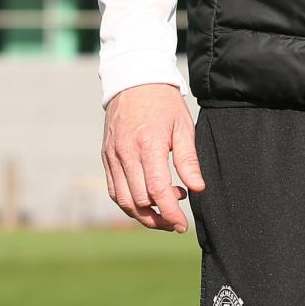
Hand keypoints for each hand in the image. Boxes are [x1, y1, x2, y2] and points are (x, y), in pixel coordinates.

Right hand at [101, 84, 205, 233]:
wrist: (134, 80)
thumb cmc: (164, 103)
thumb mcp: (183, 126)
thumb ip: (189, 159)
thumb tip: (198, 188)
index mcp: (148, 144)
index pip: (158, 190)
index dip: (170, 213)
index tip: (182, 225)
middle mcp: (126, 152)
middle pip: (139, 201)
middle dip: (159, 217)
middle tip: (177, 216)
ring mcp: (113, 155)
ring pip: (123, 200)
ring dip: (143, 214)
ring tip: (163, 210)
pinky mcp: (106, 156)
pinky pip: (114, 190)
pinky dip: (128, 202)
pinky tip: (146, 199)